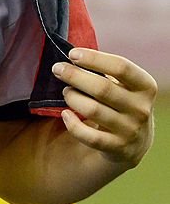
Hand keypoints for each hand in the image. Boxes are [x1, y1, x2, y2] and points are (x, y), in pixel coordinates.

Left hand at [52, 48, 157, 168]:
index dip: (94, 59)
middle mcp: (141, 109)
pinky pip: (89, 137)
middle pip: (102, 88)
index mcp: (145, 86)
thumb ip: (105, 70)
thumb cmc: (122, 101)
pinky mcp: (119, 149)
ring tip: (66, 92)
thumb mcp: (124, 85)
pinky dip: (73, 125)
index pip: (121, 67)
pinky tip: (65, 114)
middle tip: (58, 69)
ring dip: (73, 98)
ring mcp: (131, 130)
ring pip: (93, 110)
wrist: (135, 142)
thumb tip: (72, 57)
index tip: (72, 54)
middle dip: (74, 76)